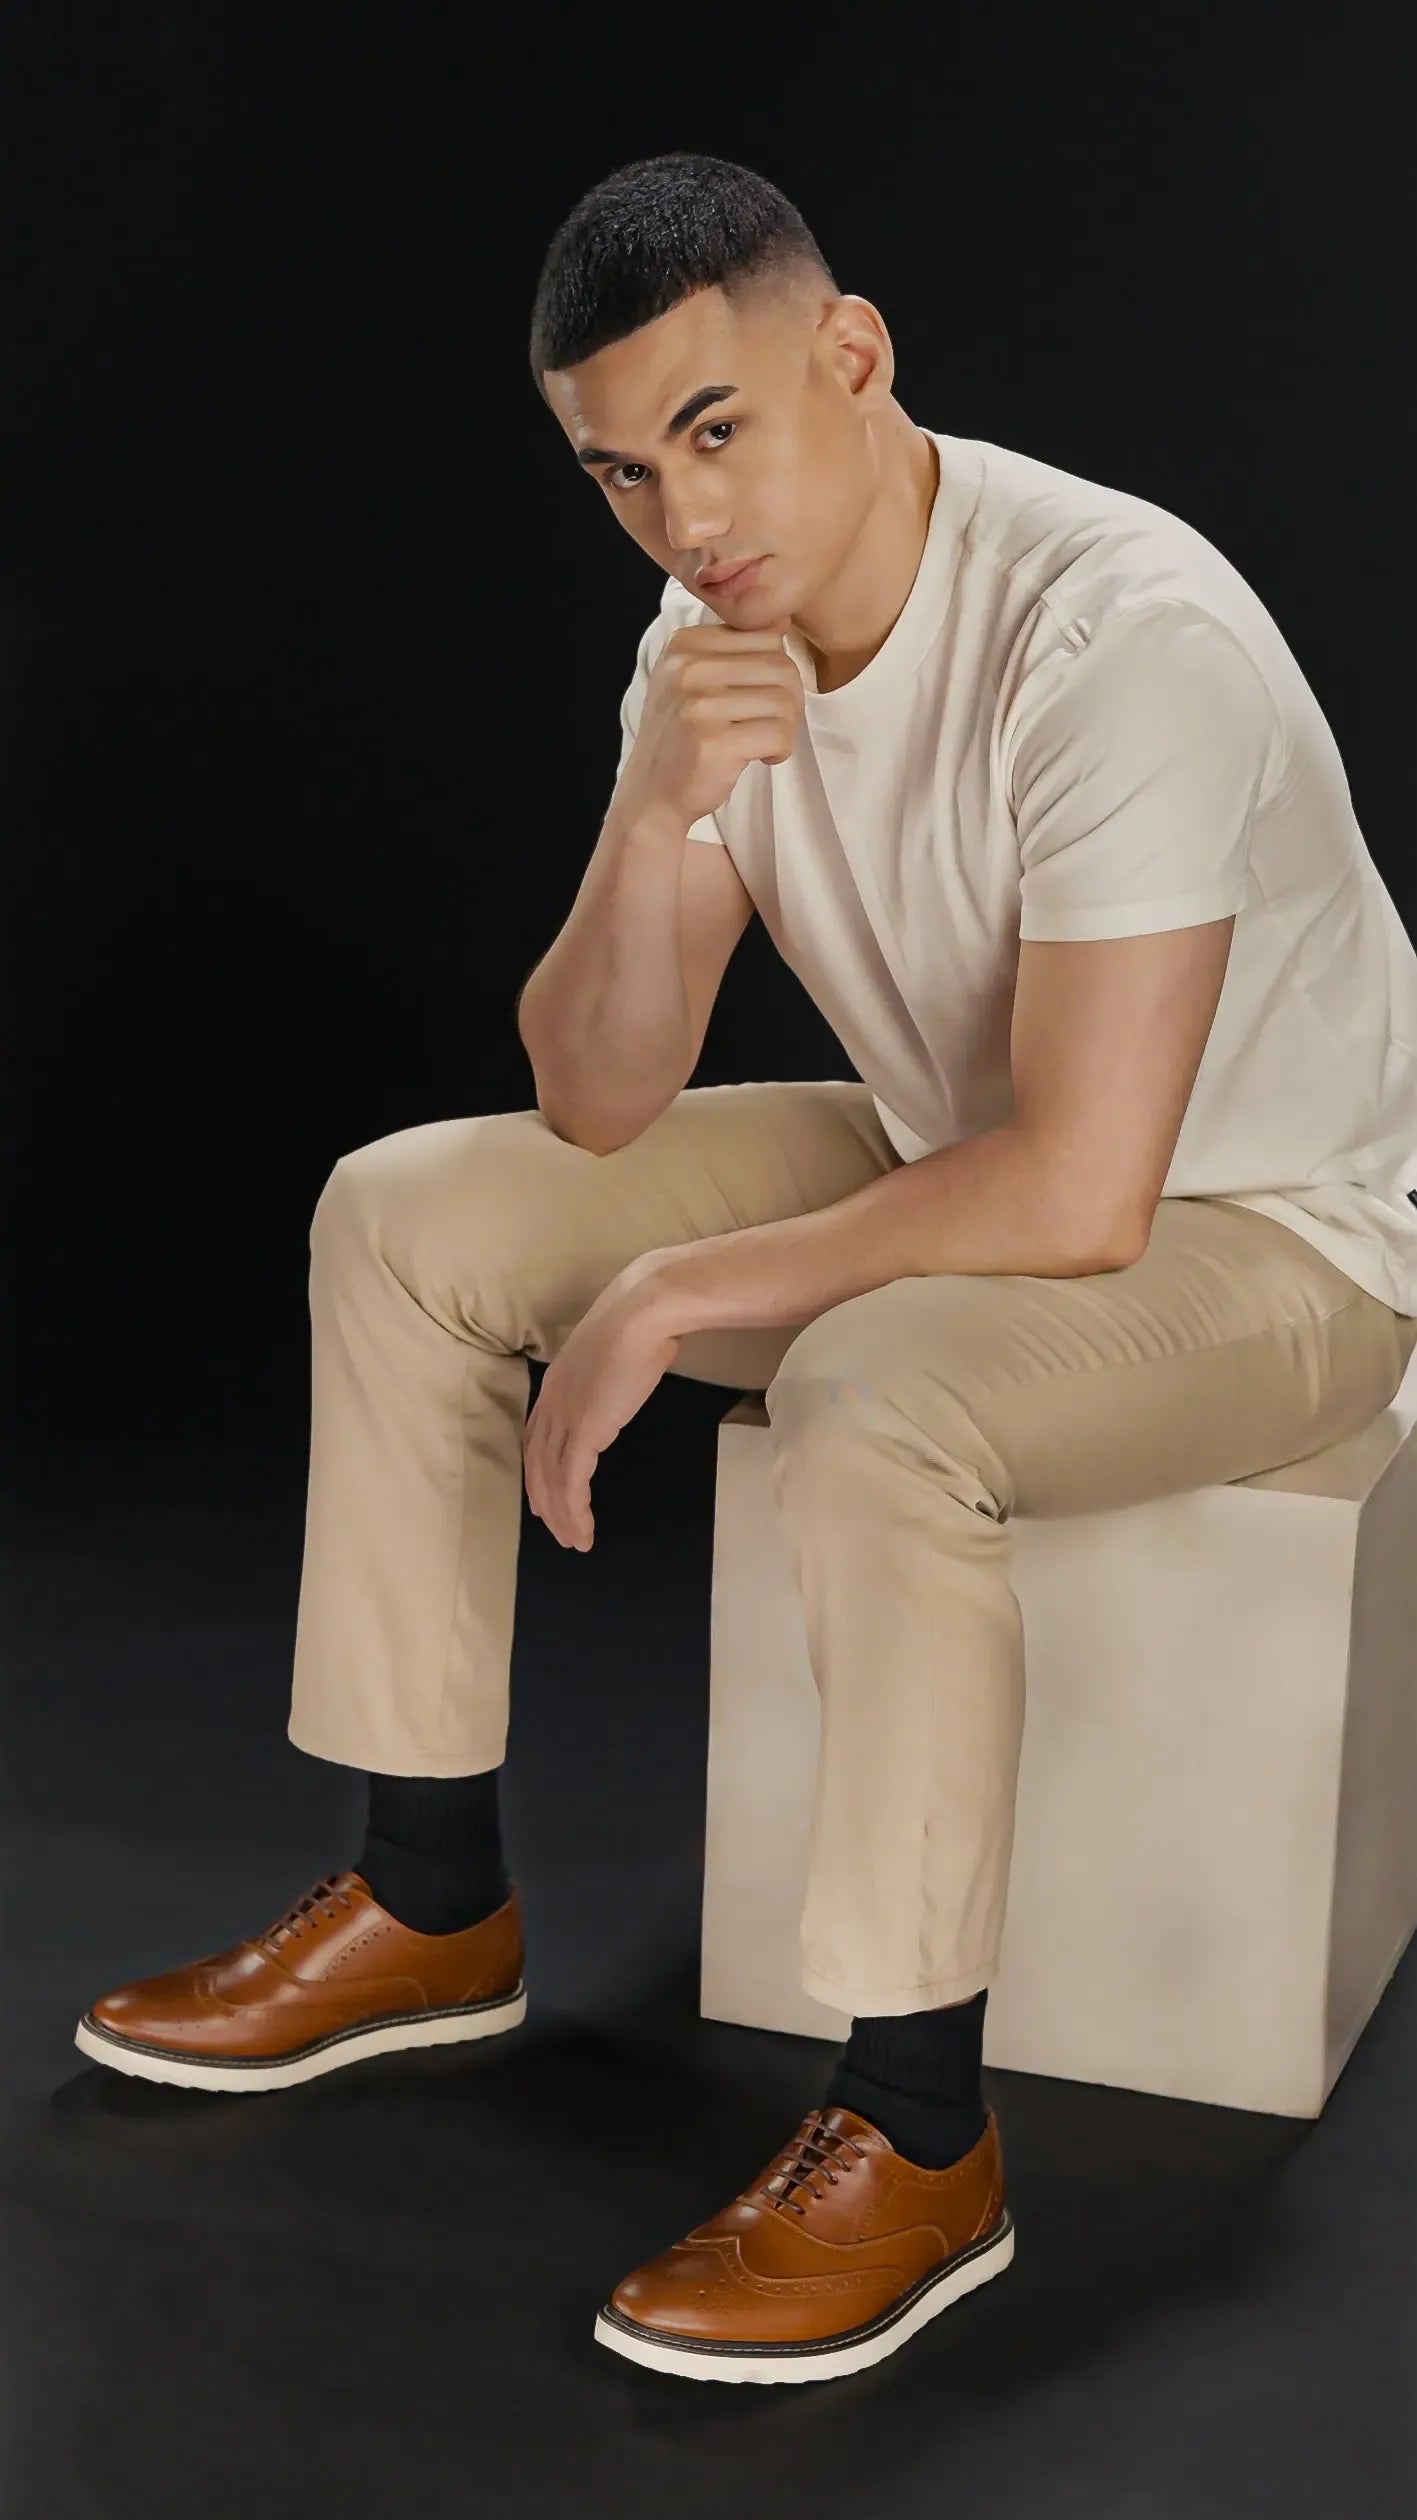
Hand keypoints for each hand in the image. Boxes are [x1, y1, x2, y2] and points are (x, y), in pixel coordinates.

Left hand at [522, 1262, 681, 1550]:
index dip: (538, 1469)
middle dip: (544, 1500)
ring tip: (575, 1541)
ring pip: (552, 1480)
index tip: (544, 1492)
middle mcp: (552, 1401)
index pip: (536, 1436)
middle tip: (556, 1529)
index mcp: (556, 1382)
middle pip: (537, 1463)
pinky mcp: (586, 1429)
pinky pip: (572, 1481)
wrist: (646, 1310)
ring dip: (562, 1516)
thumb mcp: (615, 1350)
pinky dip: (575, 1510)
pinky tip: (583, 1529)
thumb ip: (608, 1371)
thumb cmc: (641, 1322)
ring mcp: (566, 1415)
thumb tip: (622, 1375)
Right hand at [615, 615, 802, 831]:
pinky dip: (781, 749)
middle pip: (780, 666)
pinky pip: (778, 733)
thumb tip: (783, 621)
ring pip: (783, 700)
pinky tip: (763, 757)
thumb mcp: (693, 681)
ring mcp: (699, 704)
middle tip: (772, 724)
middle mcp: (688, 668)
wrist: (651, 794)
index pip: (765, 636)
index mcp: (685, 644)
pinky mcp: (714, 741)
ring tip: (765, 742)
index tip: (761, 697)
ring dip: (786, 727)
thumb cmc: (682, 737)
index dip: (777, 669)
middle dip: (790, 700)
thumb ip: (731, 651)